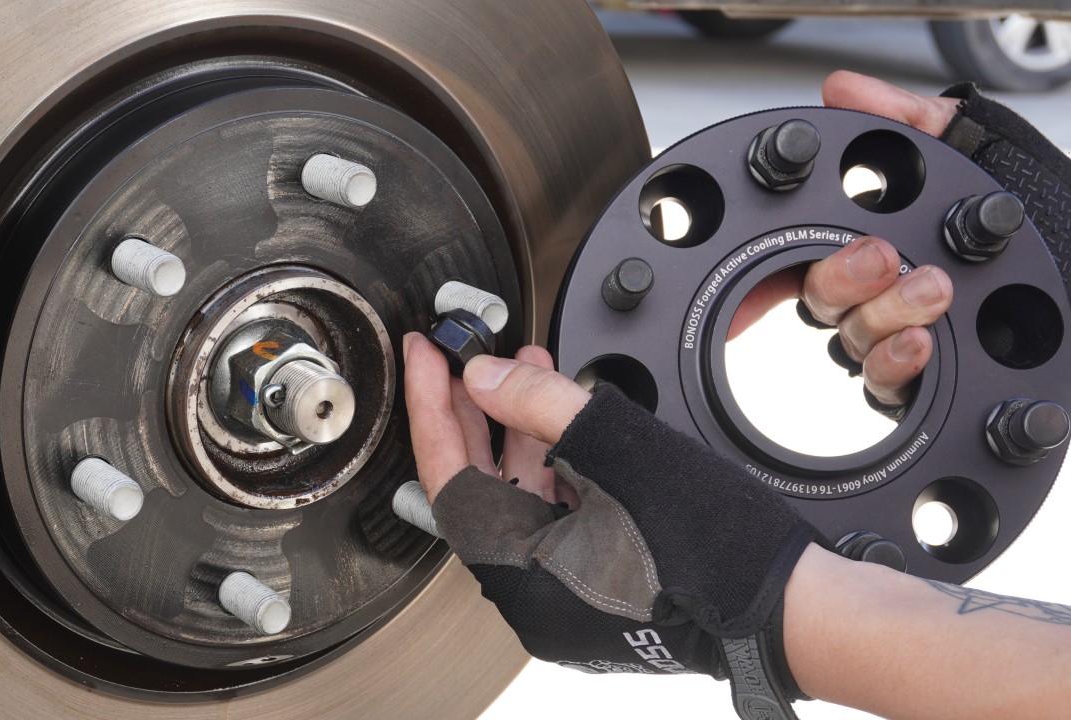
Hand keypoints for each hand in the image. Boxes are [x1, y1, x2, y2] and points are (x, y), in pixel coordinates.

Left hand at [404, 332, 818, 708]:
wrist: (793, 607)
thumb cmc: (717, 545)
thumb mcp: (617, 448)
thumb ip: (538, 404)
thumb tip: (481, 377)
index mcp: (520, 577)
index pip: (450, 479)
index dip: (432, 409)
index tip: (424, 358)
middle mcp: (531, 598)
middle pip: (478, 489)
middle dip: (472, 414)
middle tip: (462, 357)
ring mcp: (564, 598)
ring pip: (517, 500)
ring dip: (516, 432)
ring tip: (526, 369)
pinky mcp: (595, 588)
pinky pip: (553, 518)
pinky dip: (551, 465)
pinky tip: (562, 417)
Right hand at [731, 72, 960, 406]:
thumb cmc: (1039, 205)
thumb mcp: (970, 144)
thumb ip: (906, 119)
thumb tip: (844, 91)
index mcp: (870, 238)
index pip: (797, 253)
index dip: (763, 268)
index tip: (760, 265)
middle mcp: (877, 292)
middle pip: (821, 297)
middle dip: (844, 276)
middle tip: (880, 255)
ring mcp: (901, 334)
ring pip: (855, 340)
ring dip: (882, 316)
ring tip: (930, 289)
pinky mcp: (932, 375)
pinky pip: (888, 385)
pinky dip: (895, 365)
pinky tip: (920, 342)